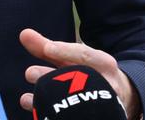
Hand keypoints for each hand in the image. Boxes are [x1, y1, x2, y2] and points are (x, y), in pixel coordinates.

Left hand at [18, 29, 140, 119]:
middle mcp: (106, 81)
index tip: (47, 48)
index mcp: (102, 62)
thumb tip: (24, 34)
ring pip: (78, 99)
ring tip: (26, 97)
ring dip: (50, 97)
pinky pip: (74, 113)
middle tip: (29, 73)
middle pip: (80, 79)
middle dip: (53, 77)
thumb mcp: (74, 57)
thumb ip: (47, 47)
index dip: (65, 51)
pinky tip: (34, 108)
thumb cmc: (90, 70)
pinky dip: (51, 112)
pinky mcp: (98, 113)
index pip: (85, 55)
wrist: (120, 94)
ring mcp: (103, 100)